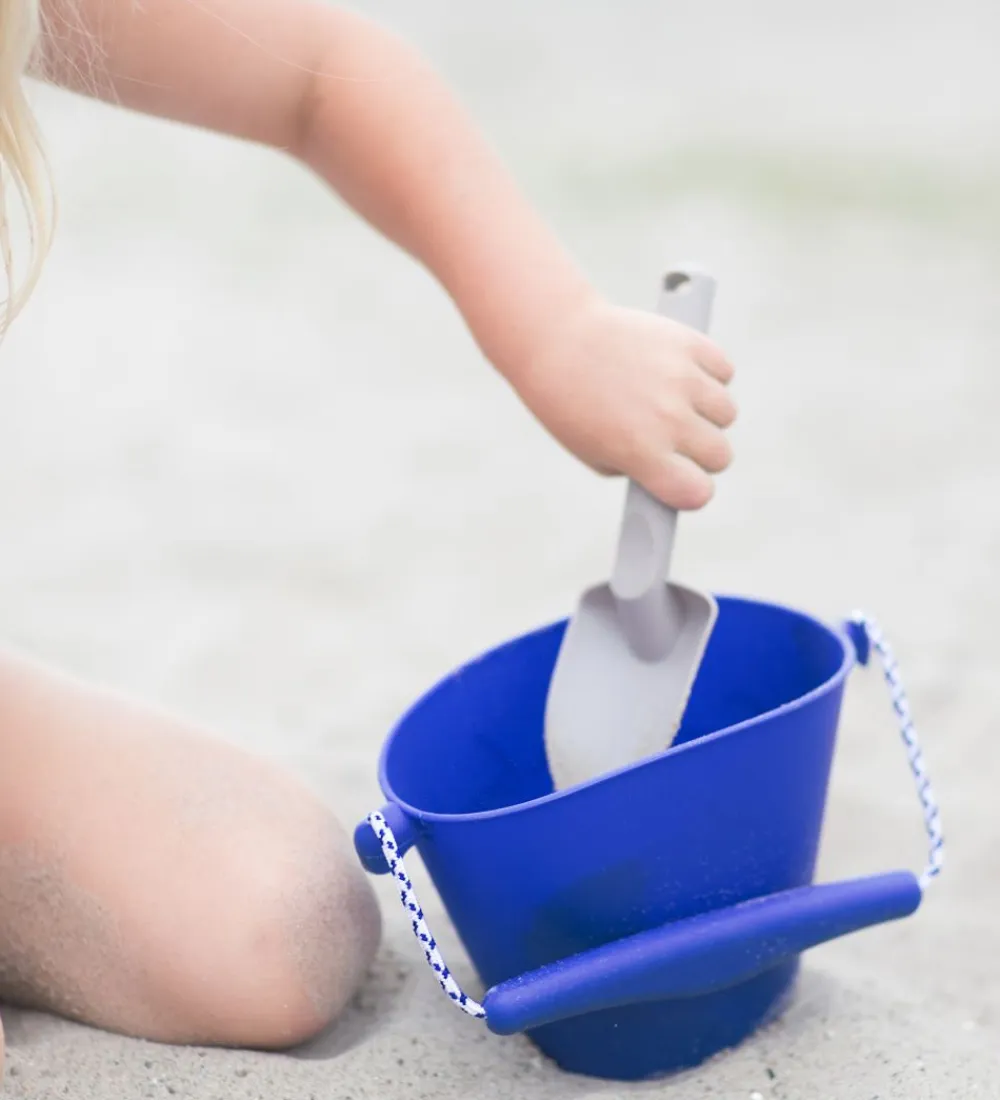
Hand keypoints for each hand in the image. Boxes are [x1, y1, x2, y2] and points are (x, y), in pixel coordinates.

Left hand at [515, 294, 736, 508]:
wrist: (555, 339)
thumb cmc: (569, 403)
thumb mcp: (593, 453)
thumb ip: (640, 469)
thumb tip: (678, 471)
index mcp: (642, 452)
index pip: (698, 492)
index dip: (691, 490)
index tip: (682, 481)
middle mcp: (668, 418)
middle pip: (720, 456)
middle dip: (700, 454)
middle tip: (676, 441)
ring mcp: (682, 379)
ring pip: (726, 413)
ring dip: (707, 413)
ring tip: (675, 402)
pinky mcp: (689, 344)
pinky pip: (724, 371)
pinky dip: (710, 375)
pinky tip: (681, 374)